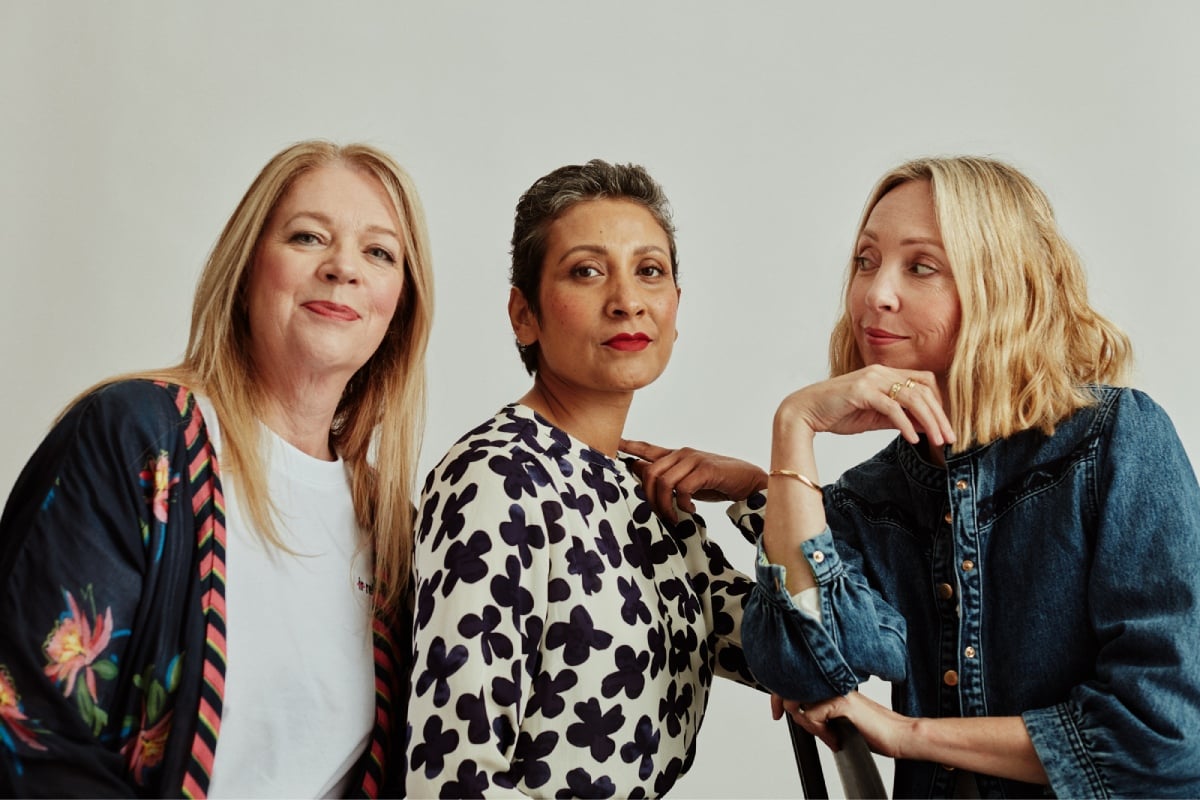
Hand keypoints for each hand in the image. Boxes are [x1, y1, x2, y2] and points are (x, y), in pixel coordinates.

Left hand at [620, 439, 767, 523]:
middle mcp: (682, 454)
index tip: (613, 445)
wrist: (748, 481)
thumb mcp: (686, 481)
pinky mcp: (706, 469)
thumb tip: (639, 474)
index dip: (629, 447)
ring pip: (664, 482)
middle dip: (648, 497)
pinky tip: (690, 510)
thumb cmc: (715, 482)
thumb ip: (666, 478)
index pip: (647, 448)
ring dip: (665, 505)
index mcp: (675, 456)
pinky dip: (683, 503)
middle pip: (649, 472)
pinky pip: (683, 487)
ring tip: (674, 517)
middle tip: (659, 516)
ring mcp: (693, 460)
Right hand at [776, 365, 954, 448]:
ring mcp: (871, 379)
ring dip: (929, 421)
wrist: (804, 412)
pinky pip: (892, 407)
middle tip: (950, 438)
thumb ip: (897, 418)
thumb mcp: (874, 417)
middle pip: (924, 389)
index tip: (945, 426)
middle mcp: (881, 372)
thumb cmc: (836, 413)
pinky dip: (906, 424)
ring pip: (912, 397)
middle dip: (940, 416)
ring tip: (938, 441)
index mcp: (885, 374)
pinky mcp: (861, 391)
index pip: (924, 382)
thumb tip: (924, 427)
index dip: (939, 403)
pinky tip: (913, 439)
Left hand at [779, 690, 911, 757]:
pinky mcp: (840, 702)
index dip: (779, 696)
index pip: (795, 679)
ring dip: (811, 726)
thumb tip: (794, 712)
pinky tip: (835, 738)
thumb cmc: (870, 729)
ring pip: (800, 705)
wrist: (897, 735)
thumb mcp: (836, 719)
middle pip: (791, 688)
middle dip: (789, 710)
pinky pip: (811, 717)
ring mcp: (836, 689)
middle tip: (804, 726)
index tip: (775, 712)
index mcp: (831, 681)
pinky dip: (820, 732)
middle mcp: (832, 681)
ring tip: (830, 736)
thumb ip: (816, 711)